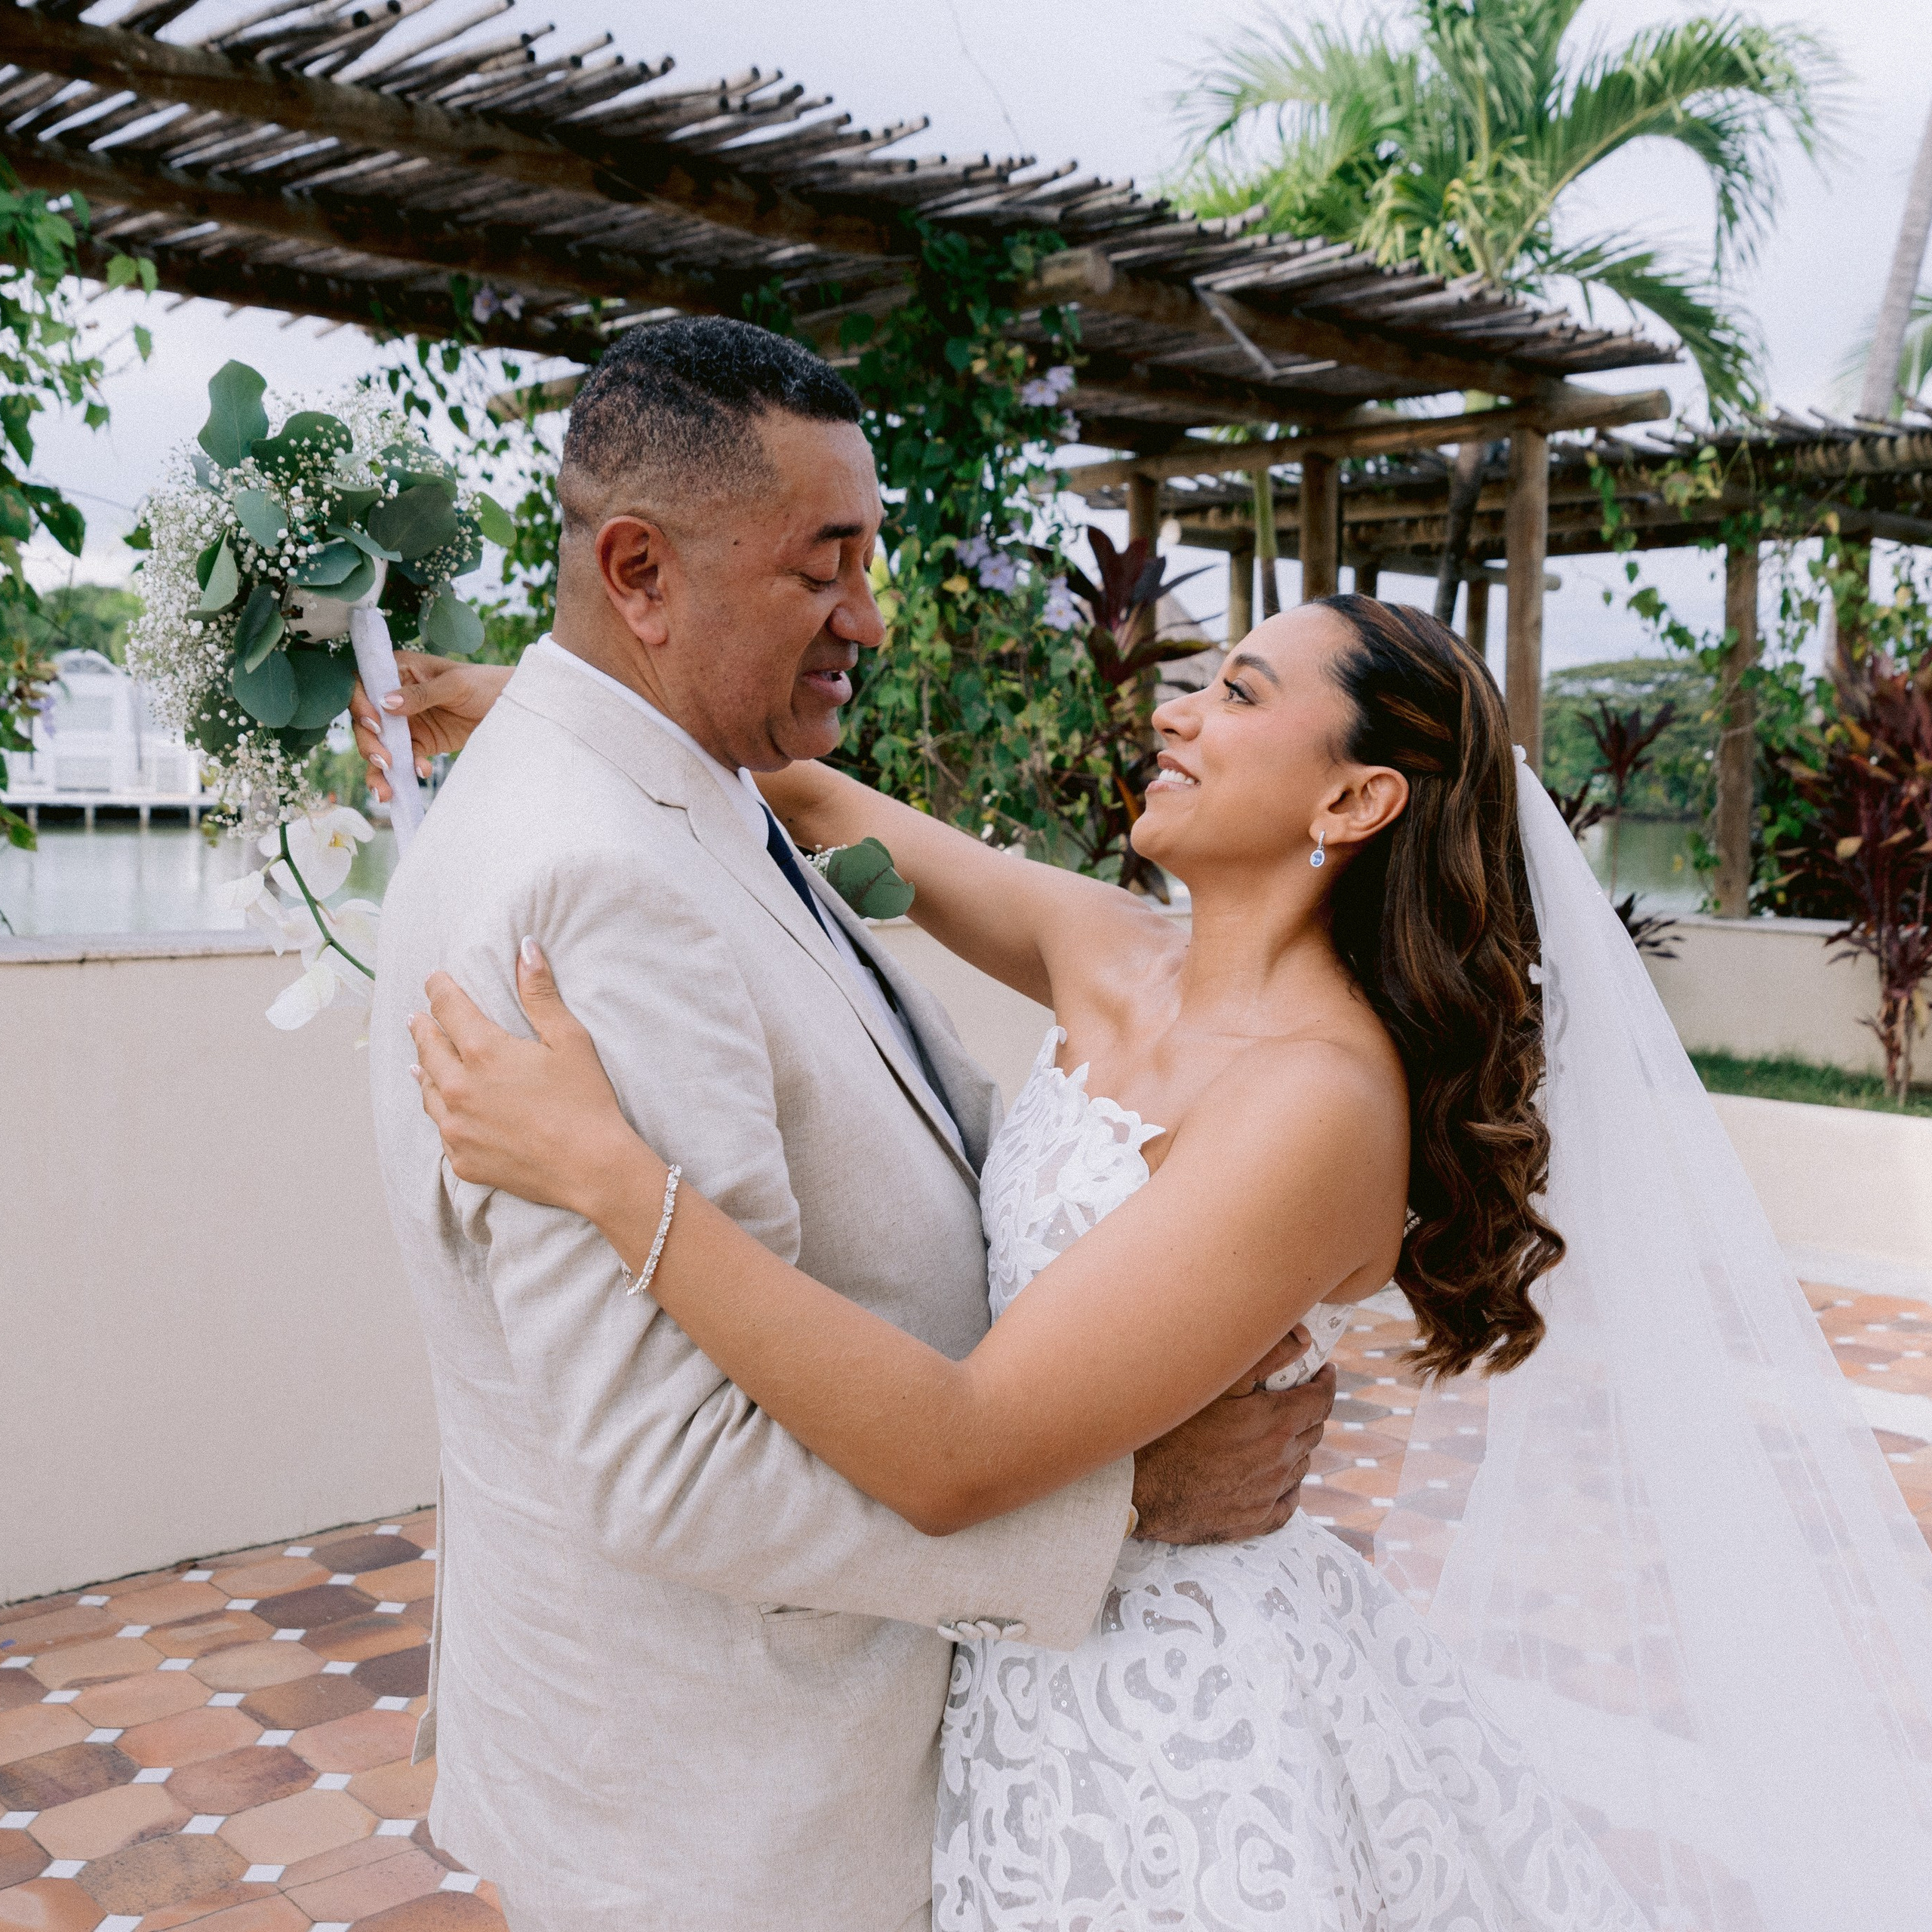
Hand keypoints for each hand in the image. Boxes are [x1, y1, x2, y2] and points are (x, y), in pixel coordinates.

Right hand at [350, 650, 511, 800]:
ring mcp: (406, 722)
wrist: (510, 707)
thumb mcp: (456, 684)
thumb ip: (422, 694)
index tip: (376, 725)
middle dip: (370, 744)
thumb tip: (386, 703)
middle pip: (367, 721)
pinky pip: (404, 759)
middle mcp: (396, 696)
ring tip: (386, 790)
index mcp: (399, 670)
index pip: (364, 685)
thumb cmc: (485, 684)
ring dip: (378, 768)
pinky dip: (407, 770)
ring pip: (380, 745)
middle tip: (384, 762)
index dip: (361, 705)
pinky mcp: (420, 743)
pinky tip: (422, 772)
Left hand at [410, 938, 646, 1215]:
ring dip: (424, 1067)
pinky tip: (439, 1104)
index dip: (439, 988)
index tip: (435, 979)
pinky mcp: (461, 1158)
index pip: (447, 1007)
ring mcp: (455, 1127)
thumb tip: (525, 948)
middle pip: (428, 1046)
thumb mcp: (569, 1040)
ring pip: (427, 1087)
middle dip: (423, 1026)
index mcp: (483, 1052)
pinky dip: (439, 1109)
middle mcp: (458, 1087)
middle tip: (417, 1016)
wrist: (591, 1170)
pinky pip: (441, 1126)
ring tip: (419, 1058)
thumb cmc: (585, 1101)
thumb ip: (540, 993)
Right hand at [1130, 1325, 1335, 1544]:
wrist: (1137, 1485)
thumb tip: (1305, 1337)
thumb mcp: (1217, 1380)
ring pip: (1301, 1466)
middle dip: (1309, 1410)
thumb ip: (1266, 1354)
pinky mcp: (1252, 1521)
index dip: (1326, 1382)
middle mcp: (1280, 1462)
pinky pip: (1287, 1503)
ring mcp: (1268, 1495)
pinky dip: (1287, 1486)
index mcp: (1277, 1424)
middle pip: (1313, 1431)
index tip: (1323, 1372)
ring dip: (1296, 1446)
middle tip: (1294, 1397)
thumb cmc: (1171, 1425)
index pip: (1322, 1400)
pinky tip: (1274, 1477)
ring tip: (1277, 1432)